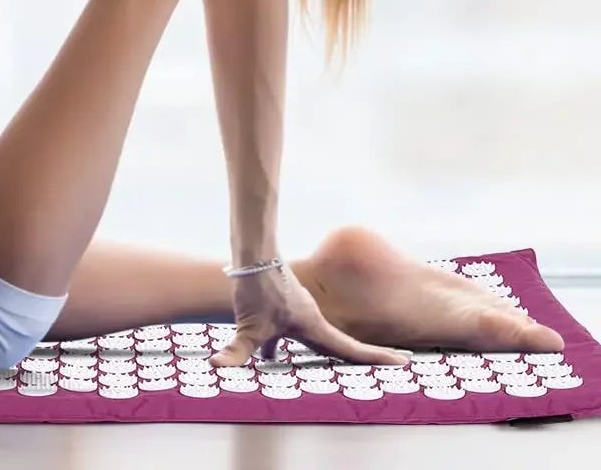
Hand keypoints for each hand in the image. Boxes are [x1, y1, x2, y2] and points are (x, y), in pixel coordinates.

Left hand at [214, 263, 409, 367]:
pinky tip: (271, 353)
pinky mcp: (287, 302)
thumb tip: (217, 366)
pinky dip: (301, 341)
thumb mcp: (247, 326)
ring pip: (323, 335)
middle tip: (396, 362)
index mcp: (314, 327)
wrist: (252, 253)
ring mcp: (301, 308)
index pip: (350, 350)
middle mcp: (313, 318)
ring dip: (338, 349)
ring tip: (352, 361)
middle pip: (344, 344)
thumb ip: (236, 351)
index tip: (403, 362)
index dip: (376, 358)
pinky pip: (302, 328)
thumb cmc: (255, 289)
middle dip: (368, 356)